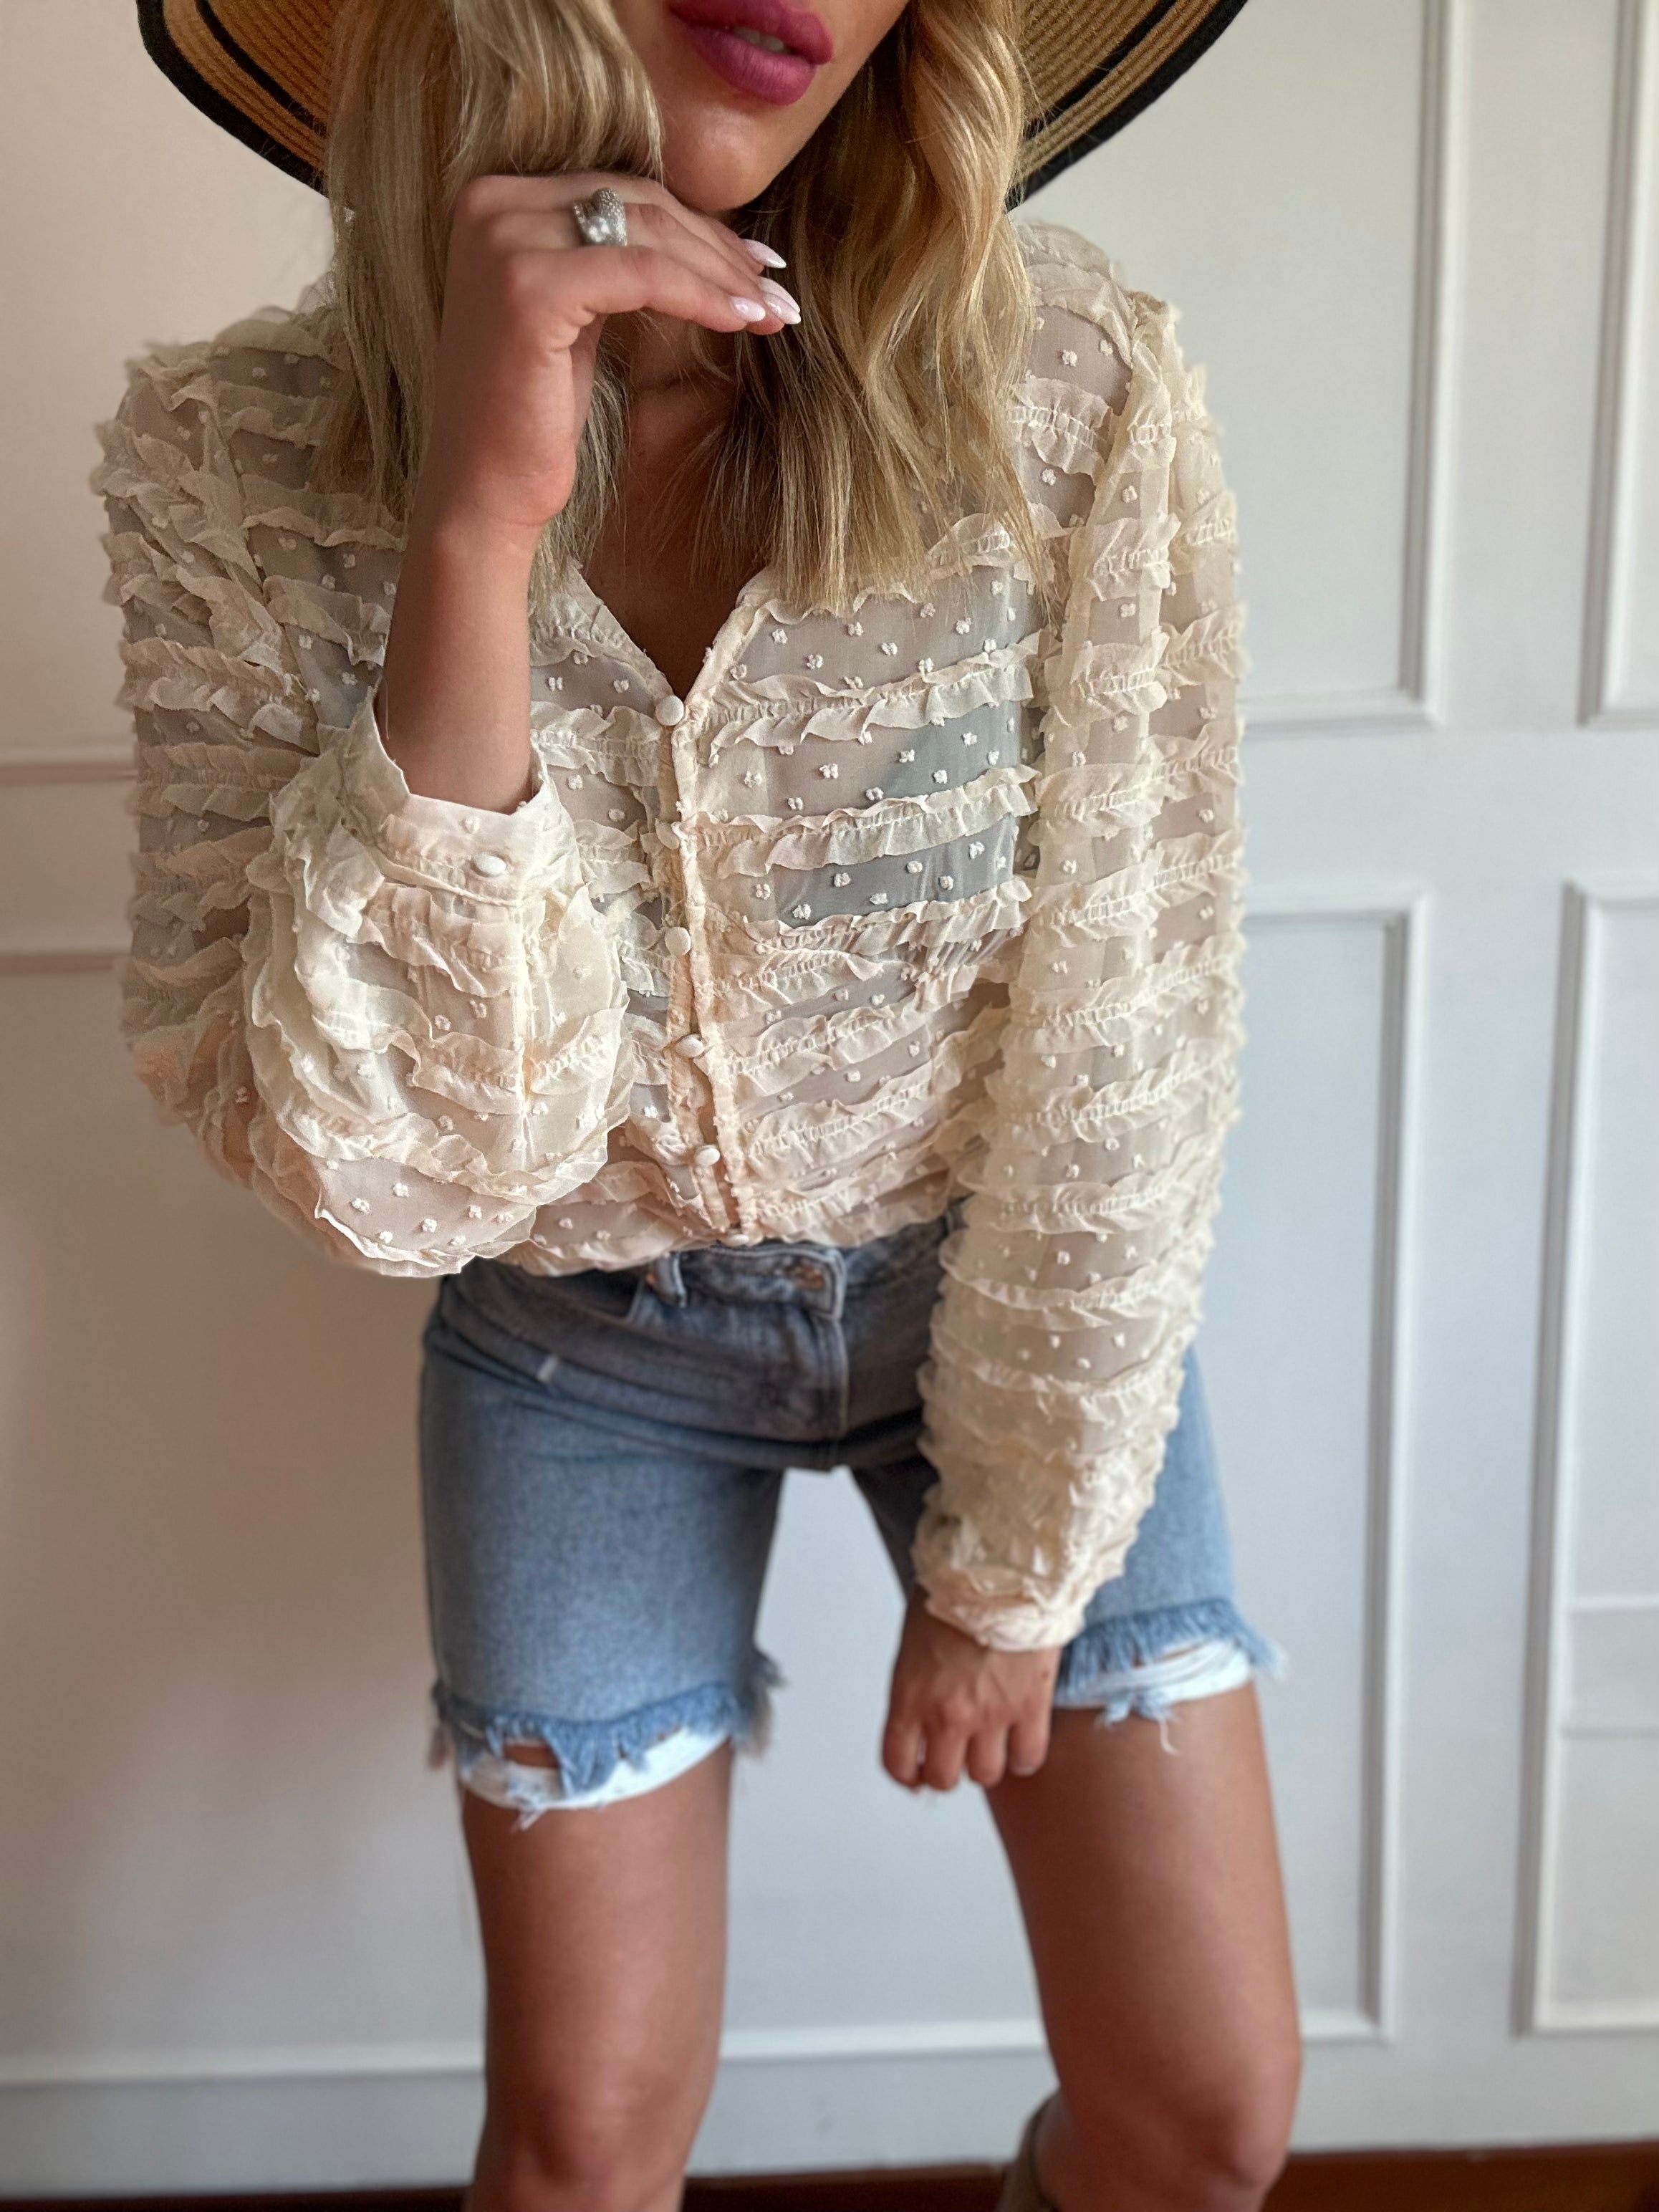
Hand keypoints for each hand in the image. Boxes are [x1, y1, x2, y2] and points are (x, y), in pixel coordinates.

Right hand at [413, 171, 793, 546]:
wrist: (484, 489)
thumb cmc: (533, 415)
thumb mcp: (577, 315)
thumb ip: (613, 259)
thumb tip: (701, 232)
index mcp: (494, 201)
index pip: (618, 193)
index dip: (695, 225)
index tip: (755, 262)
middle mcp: (491, 205)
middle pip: (637, 203)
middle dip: (717, 248)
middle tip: (775, 289)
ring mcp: (505, 241)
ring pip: (648, 235)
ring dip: (721, 273)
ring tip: (772, 311)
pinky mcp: (531, 287)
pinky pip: (643, 276)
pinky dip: (700, 296)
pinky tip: (742, 321)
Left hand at [881, 1589, 1063, 1791]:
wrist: (998, 1566)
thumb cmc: (954, 1588)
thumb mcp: (913, 1639)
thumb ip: (916, 1682)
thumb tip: (923, 1707)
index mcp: (909, 1694)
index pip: (897, 1763)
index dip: (907, 1776)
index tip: (916, 1774)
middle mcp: (946, 1713)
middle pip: (943, 1778)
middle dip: (948, 1768)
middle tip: (957, 1753)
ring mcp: (990, 1714)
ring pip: (985, 1775)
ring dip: (986, 1763)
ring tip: (992, 1741)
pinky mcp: (1029, 1707)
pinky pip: (1027, 1758)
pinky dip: (1023, 1757)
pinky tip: (1021, 1740)